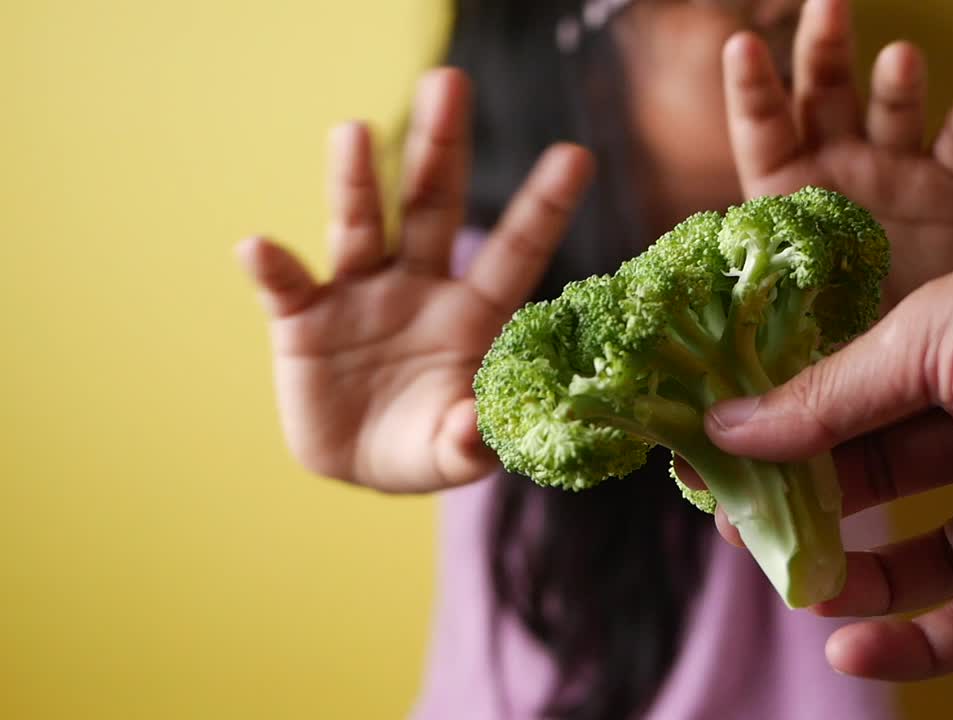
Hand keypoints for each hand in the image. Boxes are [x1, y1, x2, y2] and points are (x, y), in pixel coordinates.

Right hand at [238, 70, 594, 492]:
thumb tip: (483, 426)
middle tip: (450, 80)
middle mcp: (419, 287)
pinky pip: (288, 286)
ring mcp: (360, 295)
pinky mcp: (304, 320)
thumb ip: (475, 439)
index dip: (543, 206)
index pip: (514, 252)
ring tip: (353, 131)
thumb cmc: (426, 447)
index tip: (577, 156)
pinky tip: (260, 248)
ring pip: (361, 226)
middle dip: (441, 147)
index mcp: (473, 314)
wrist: (361, 464)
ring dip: (355, 180)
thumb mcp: (455, 452)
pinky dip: (273, 268)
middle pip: (432, 207)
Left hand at [725, 0, 952, 304]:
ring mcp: (892, 171)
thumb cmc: (824, 331)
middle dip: (825, 47)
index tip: (739, 47)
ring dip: (898, 83)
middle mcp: (836, 165)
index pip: (760, 129)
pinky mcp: (945, 191)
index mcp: (782, 188)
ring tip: (901, 59)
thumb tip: (714, 329)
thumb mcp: (781, 308)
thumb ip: (760, 290)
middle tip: (828, 4)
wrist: (895, 359)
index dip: (751, 89)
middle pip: (825, 92)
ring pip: (893, 110)